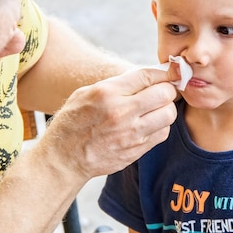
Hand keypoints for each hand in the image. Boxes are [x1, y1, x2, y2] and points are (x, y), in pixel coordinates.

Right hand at [36, 67, 178, 179]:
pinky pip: (163, 133)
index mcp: (107, 93)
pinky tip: (150, 124)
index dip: (164, 73)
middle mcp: (121, 112)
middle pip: (165, 94)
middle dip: (168, 90)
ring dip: (166, 109)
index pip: (148, 76)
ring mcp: (131, 134)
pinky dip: (161, 126)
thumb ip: (116, 84)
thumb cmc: (73, 122)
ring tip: (156, 109)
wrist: (64, 159)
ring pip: (168, 114)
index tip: (168, 74)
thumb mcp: (86, 93)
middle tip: (163, 92)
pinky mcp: (136, 150)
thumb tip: (146, 77)